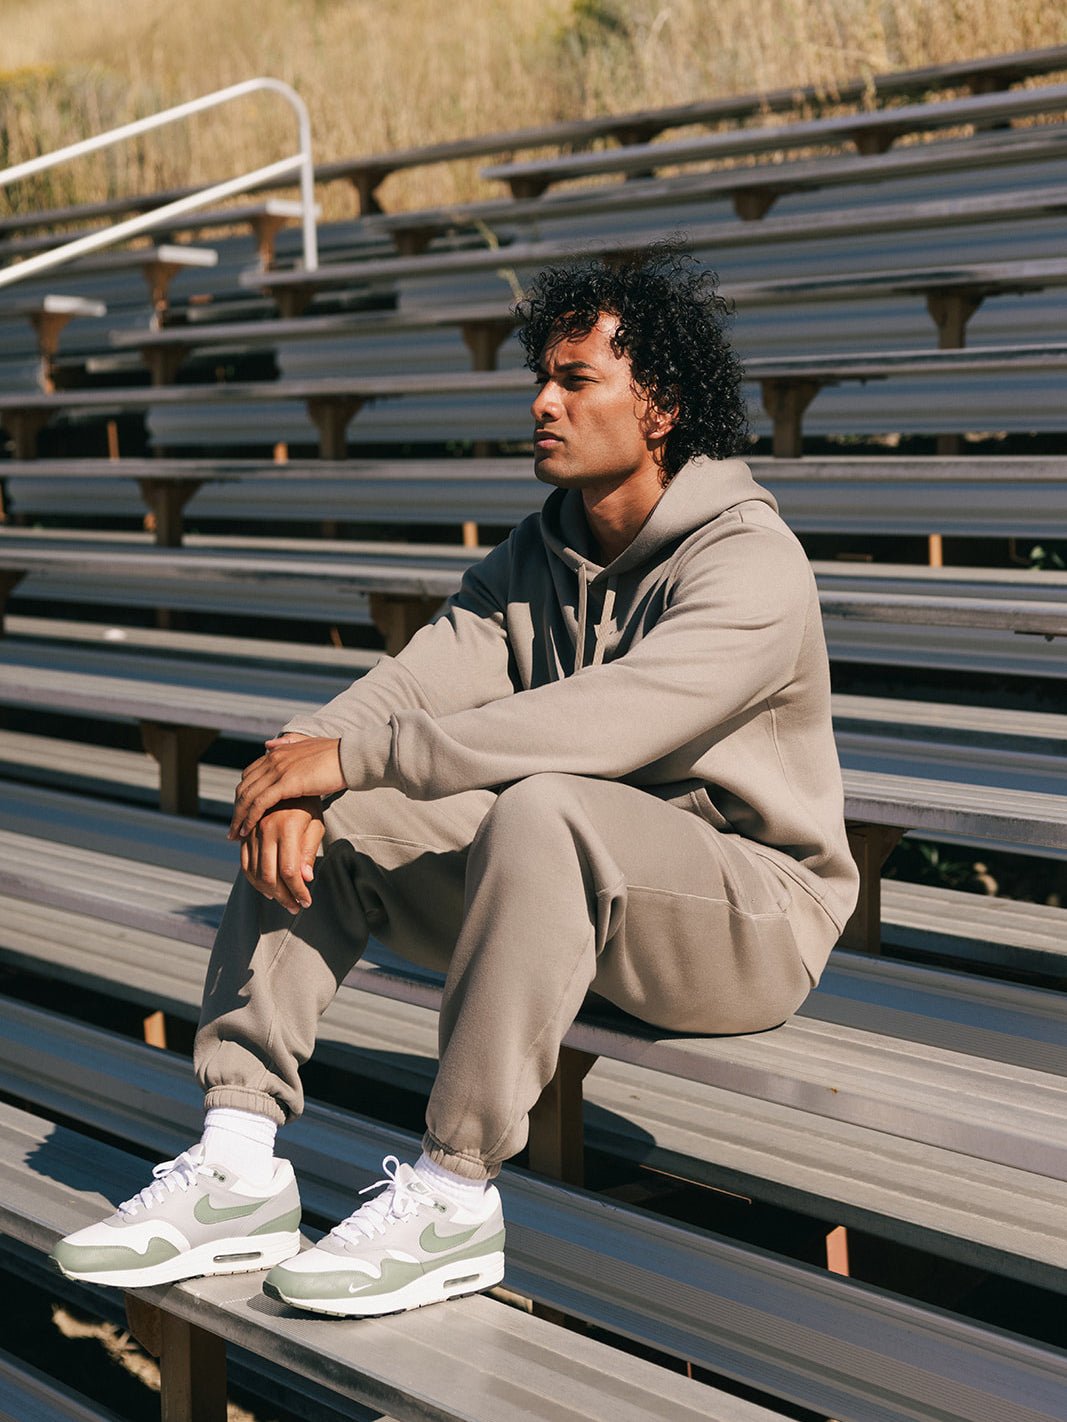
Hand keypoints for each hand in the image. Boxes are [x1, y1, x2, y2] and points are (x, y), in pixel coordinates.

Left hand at [229, 735, 344, 839]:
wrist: (350, 757)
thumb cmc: (335, 756)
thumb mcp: (307, 746)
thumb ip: (287, 744)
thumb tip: (268, 744)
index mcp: (277, 752)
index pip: (249, 775)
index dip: (243, 794)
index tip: (242, 811)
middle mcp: (273, 759)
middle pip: (244, 787)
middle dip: (236, 808)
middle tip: (233, 827)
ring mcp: (278, 770)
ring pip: (248, 796)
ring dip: (238, 817)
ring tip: (235, 834)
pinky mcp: (286, 783)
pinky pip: (260, 803)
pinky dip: (249, 818)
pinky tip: (246, 831)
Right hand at [241, 797, 324, 912]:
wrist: (286, 781)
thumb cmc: (308, 805)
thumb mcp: (316, 824)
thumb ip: (309, 850)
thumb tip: (305, 878)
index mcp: (287, 827)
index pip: (290, 871)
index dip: (298, 891)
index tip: (307, 902)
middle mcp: (265, 829)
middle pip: (269, 876)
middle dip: (284, 897)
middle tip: (295, 907)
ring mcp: (252, 832)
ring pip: (254, 873)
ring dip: (268, 892)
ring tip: (283, 900)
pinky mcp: (245, 834)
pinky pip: (244, 863)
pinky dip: (254, 880)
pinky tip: (268, 888)